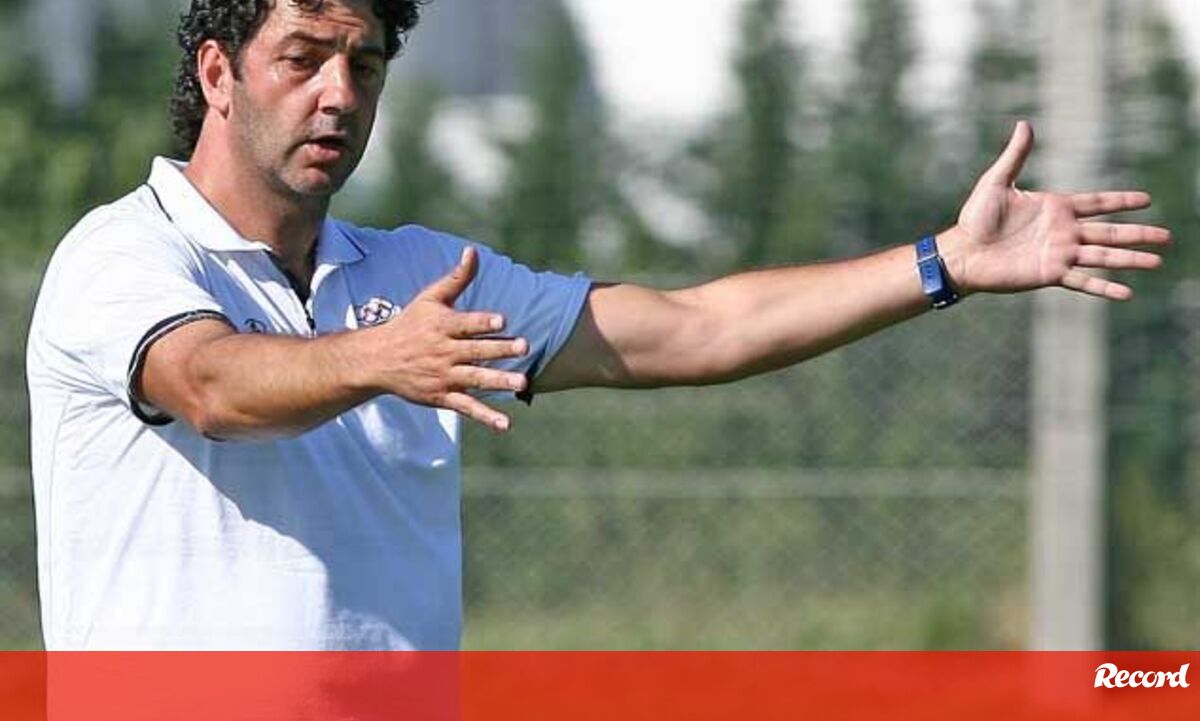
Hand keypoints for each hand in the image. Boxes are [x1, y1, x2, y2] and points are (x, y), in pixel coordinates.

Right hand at [367, 246, 528, 431]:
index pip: (467, 323)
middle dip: (500, 349)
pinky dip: (485, 417)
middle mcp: (444, 352)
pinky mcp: (442, 396)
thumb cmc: (410, 324)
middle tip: (524, 346)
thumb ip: (456, 278)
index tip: (502, 319)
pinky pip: (466, 407)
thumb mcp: (430, 298)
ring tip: (522, 383)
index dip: (484, 321)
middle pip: (476, 351)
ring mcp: (444, 376)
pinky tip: (505, 424)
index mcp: (443, 326)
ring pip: (475, 379)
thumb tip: (473, 251)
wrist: (377, 359)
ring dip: (499, 382)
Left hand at [943, 121, 1170, 299]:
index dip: (1121, 201)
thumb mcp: (997, 182)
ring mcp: (1059, 254)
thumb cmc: (975, 218)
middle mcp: (1063, 232)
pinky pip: (1083, 280)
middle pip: (1110, 232)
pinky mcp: (1050, 274)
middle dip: (1138, 234)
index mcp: (1056, 208)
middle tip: (1167, 237)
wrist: (962, 252)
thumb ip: (1016, 155)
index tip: (1147, 200)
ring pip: (1103, 256)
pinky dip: (1104, 287)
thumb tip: (1024, 123)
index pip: (1097, 203)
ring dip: (1130, 260)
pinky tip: (1126, 292)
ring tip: (1157, 263)